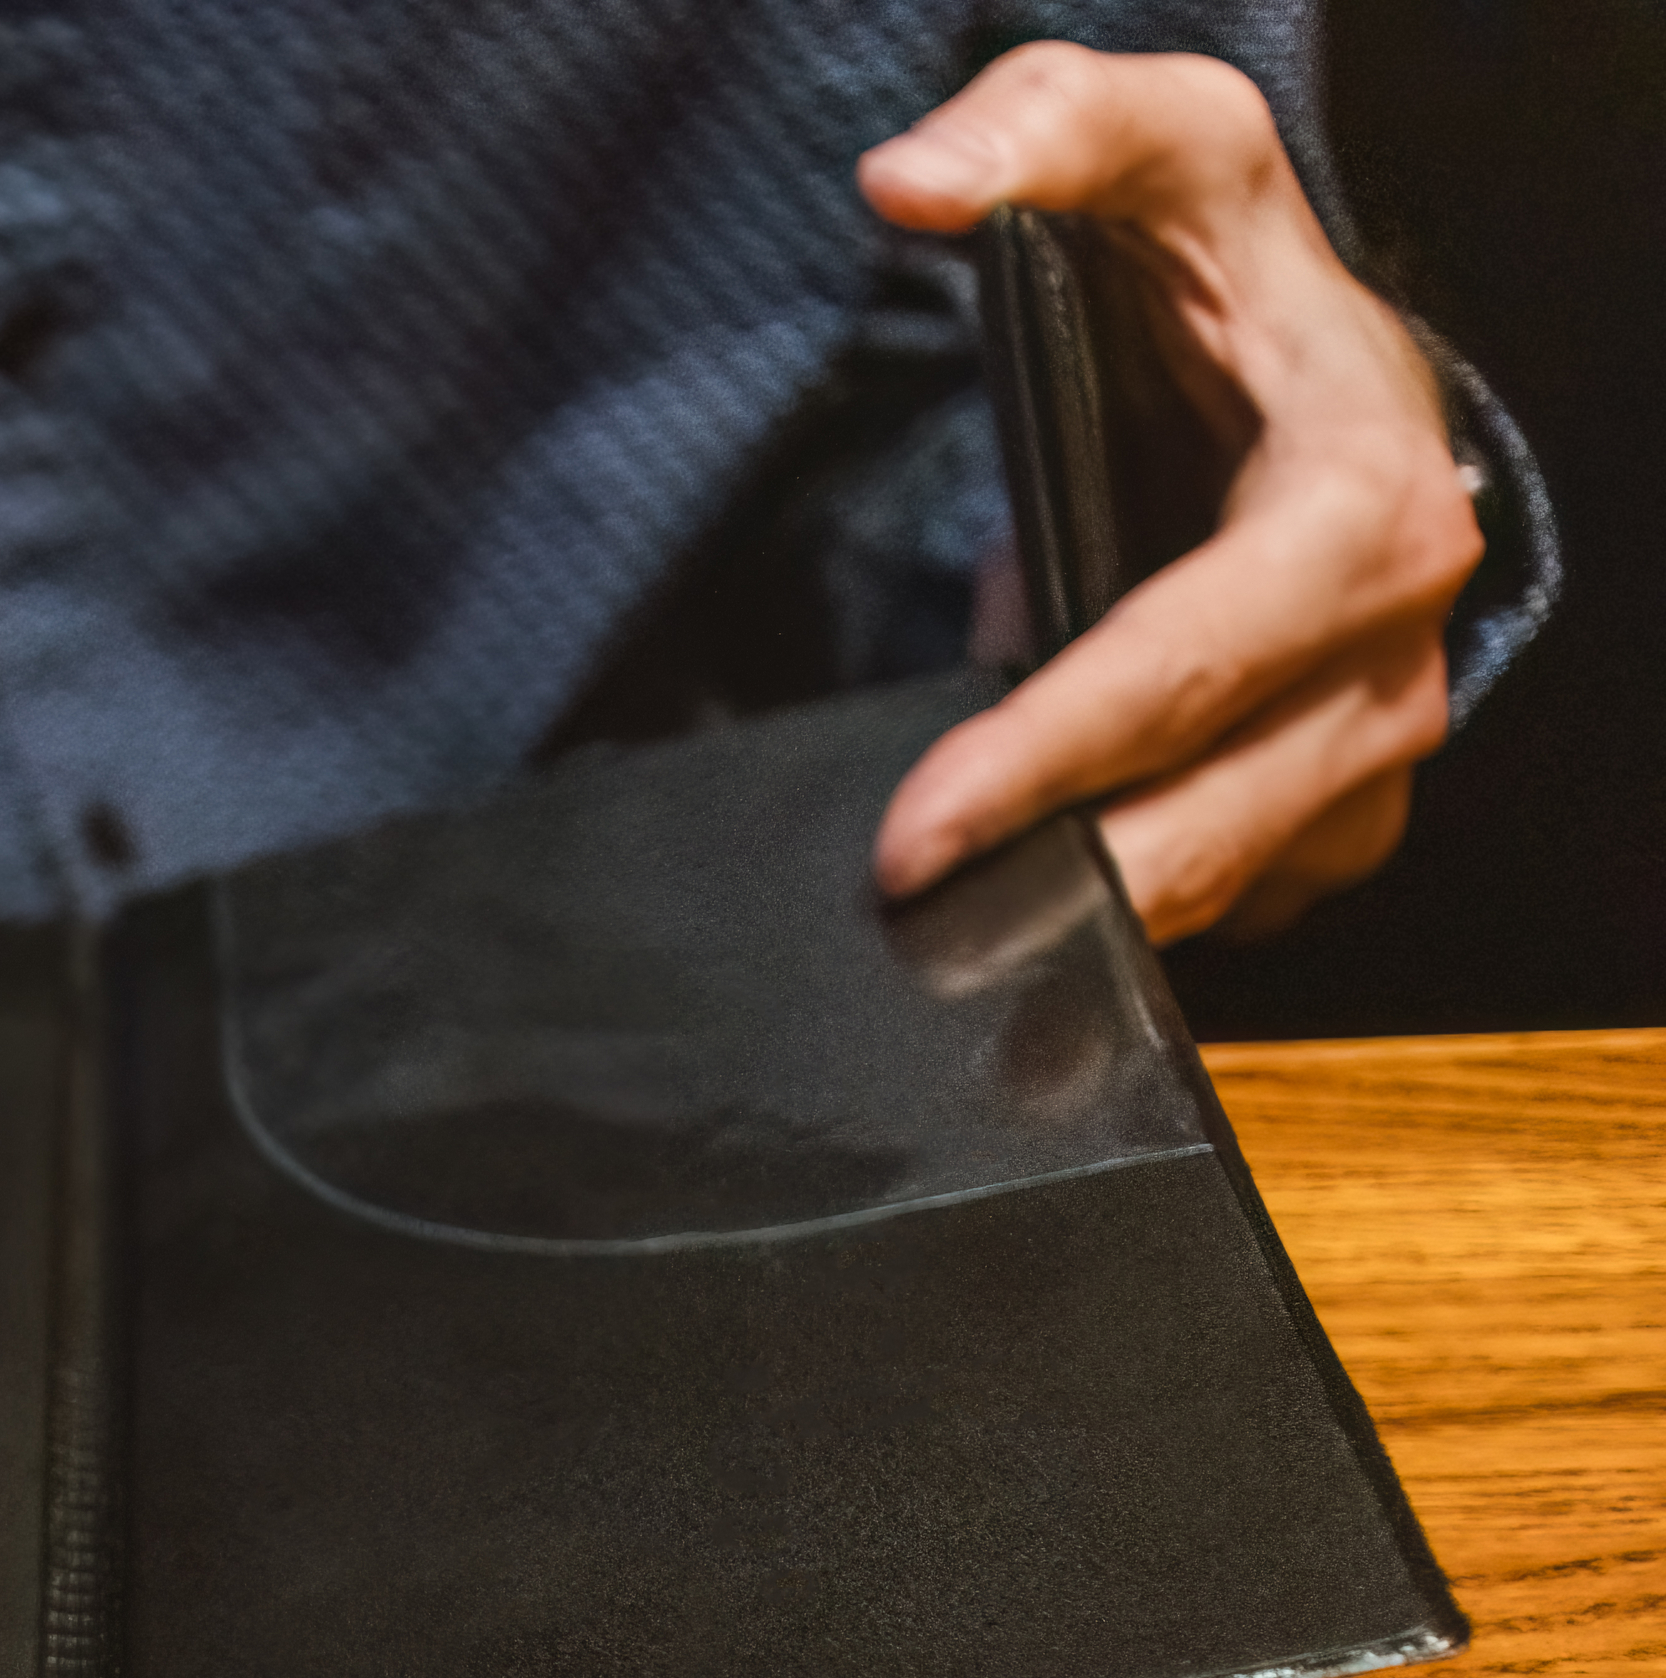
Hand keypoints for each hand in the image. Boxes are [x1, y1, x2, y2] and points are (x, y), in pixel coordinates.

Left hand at [860, 43, 1483, 941]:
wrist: (1299, 363)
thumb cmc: (1229, 266)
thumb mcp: (1156, 143)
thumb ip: (1038, 129)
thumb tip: (914, 180)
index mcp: (1364, 507)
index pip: (1191, 665)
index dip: (1048, 758)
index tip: (915, 833)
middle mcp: (1393, 648)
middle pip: (1210, 815)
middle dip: (1056, 878)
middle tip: (901, 919)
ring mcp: (1371, 746)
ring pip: (1224, 883)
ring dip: (1085, 914)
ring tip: (940, 932)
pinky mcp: (1330, 811)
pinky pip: (1229, 905)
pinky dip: (1125, 913)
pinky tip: (1019, 898)